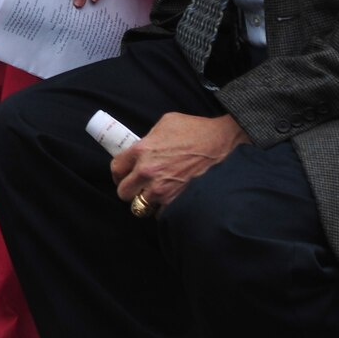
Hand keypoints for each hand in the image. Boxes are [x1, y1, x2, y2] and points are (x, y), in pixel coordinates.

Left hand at [112, 112, 248, 211]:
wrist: (222, 143)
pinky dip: (162, 209)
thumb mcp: (164, 124)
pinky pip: (161, 213)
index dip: (118, 174)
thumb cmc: (195, 130)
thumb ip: (147, 139)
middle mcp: (148, 172)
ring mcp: (163, 189)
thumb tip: (140, 149)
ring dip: (145, 201)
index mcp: (141, 151)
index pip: (116, 169)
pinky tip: (168, 199)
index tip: (123, 176)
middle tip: (137, 187)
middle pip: (123, 193)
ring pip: (140, 206)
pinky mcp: (178, 200)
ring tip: (153, 194)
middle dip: (128, 190)